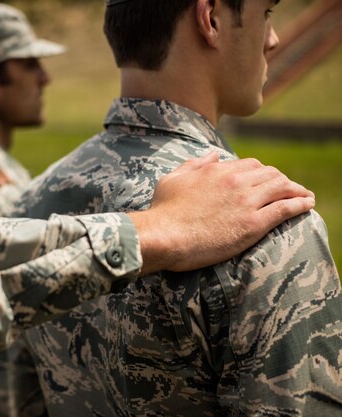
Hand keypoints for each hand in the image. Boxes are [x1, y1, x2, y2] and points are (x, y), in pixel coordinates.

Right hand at [128, 152, 314, 272]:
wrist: (164, 235)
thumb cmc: (162, 211)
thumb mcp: (172, 179)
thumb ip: (194, 164)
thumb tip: (212, 154)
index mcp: (217, 171)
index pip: (249, 165)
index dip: (261, 173)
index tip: (265, 181)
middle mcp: (235, 181)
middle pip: (270, 173)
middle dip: (281, 180)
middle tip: (287, 189)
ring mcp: (246, 202)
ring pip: (282, 187)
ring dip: (296, 190)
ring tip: (304, 196)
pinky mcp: (253, 223)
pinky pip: (286, 208)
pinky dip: (300, 204)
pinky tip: (307, 205)